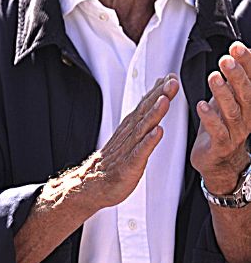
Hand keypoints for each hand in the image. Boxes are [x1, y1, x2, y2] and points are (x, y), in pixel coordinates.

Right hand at [55, 74, 178, 211]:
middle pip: (144, 112)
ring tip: (164, 100)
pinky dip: (149, 141)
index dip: (157, 91)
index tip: (169, 77)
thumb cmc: (113, 164)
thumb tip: (151, 103)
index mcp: (129, 130)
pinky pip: (140, 152)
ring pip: (143, 128)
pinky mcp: (129, 165)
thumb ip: (139, 121)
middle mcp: (128, 136)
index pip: (144, 106)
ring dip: (154, 113)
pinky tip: (158, 132)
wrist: (92, 185)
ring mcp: (128, 150)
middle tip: (171, 82)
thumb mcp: (127, 140)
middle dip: (158, 96)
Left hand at [192, 42, 250, 193]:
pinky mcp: (222, 145)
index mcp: (249, 103)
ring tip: (213, 77)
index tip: (237, 46)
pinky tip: (201, 105)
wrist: (218, 161)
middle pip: (246, 93)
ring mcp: (236, 131)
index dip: (247, 64)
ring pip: (233, 111)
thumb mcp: (228, 98)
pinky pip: (218, 131)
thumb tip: (237, 50)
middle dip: (237, 75)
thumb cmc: (221, 125)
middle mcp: (247, 116)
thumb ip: (233, 79)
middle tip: (226, 59)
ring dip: (223, 93)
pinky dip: (210, 117)